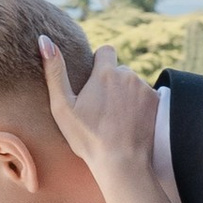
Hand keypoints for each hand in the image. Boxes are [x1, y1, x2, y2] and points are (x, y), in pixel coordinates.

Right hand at [37, 34, 162, 189]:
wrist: (122, 163)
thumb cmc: (87, 137)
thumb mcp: (62, 106)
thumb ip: (54, 71)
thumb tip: (44, 40)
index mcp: (105, 73)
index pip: (106, 50)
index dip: (99, 64)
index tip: (93, 83)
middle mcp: (128, 75)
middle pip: (119, 70)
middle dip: (112, 83)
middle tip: (102, 108)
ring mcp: (145, 89)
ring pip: (133, 84)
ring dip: (126, 95)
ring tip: (116, 119)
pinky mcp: (157, 103)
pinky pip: (146, 97)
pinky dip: (139, 106)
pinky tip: (129, 123)